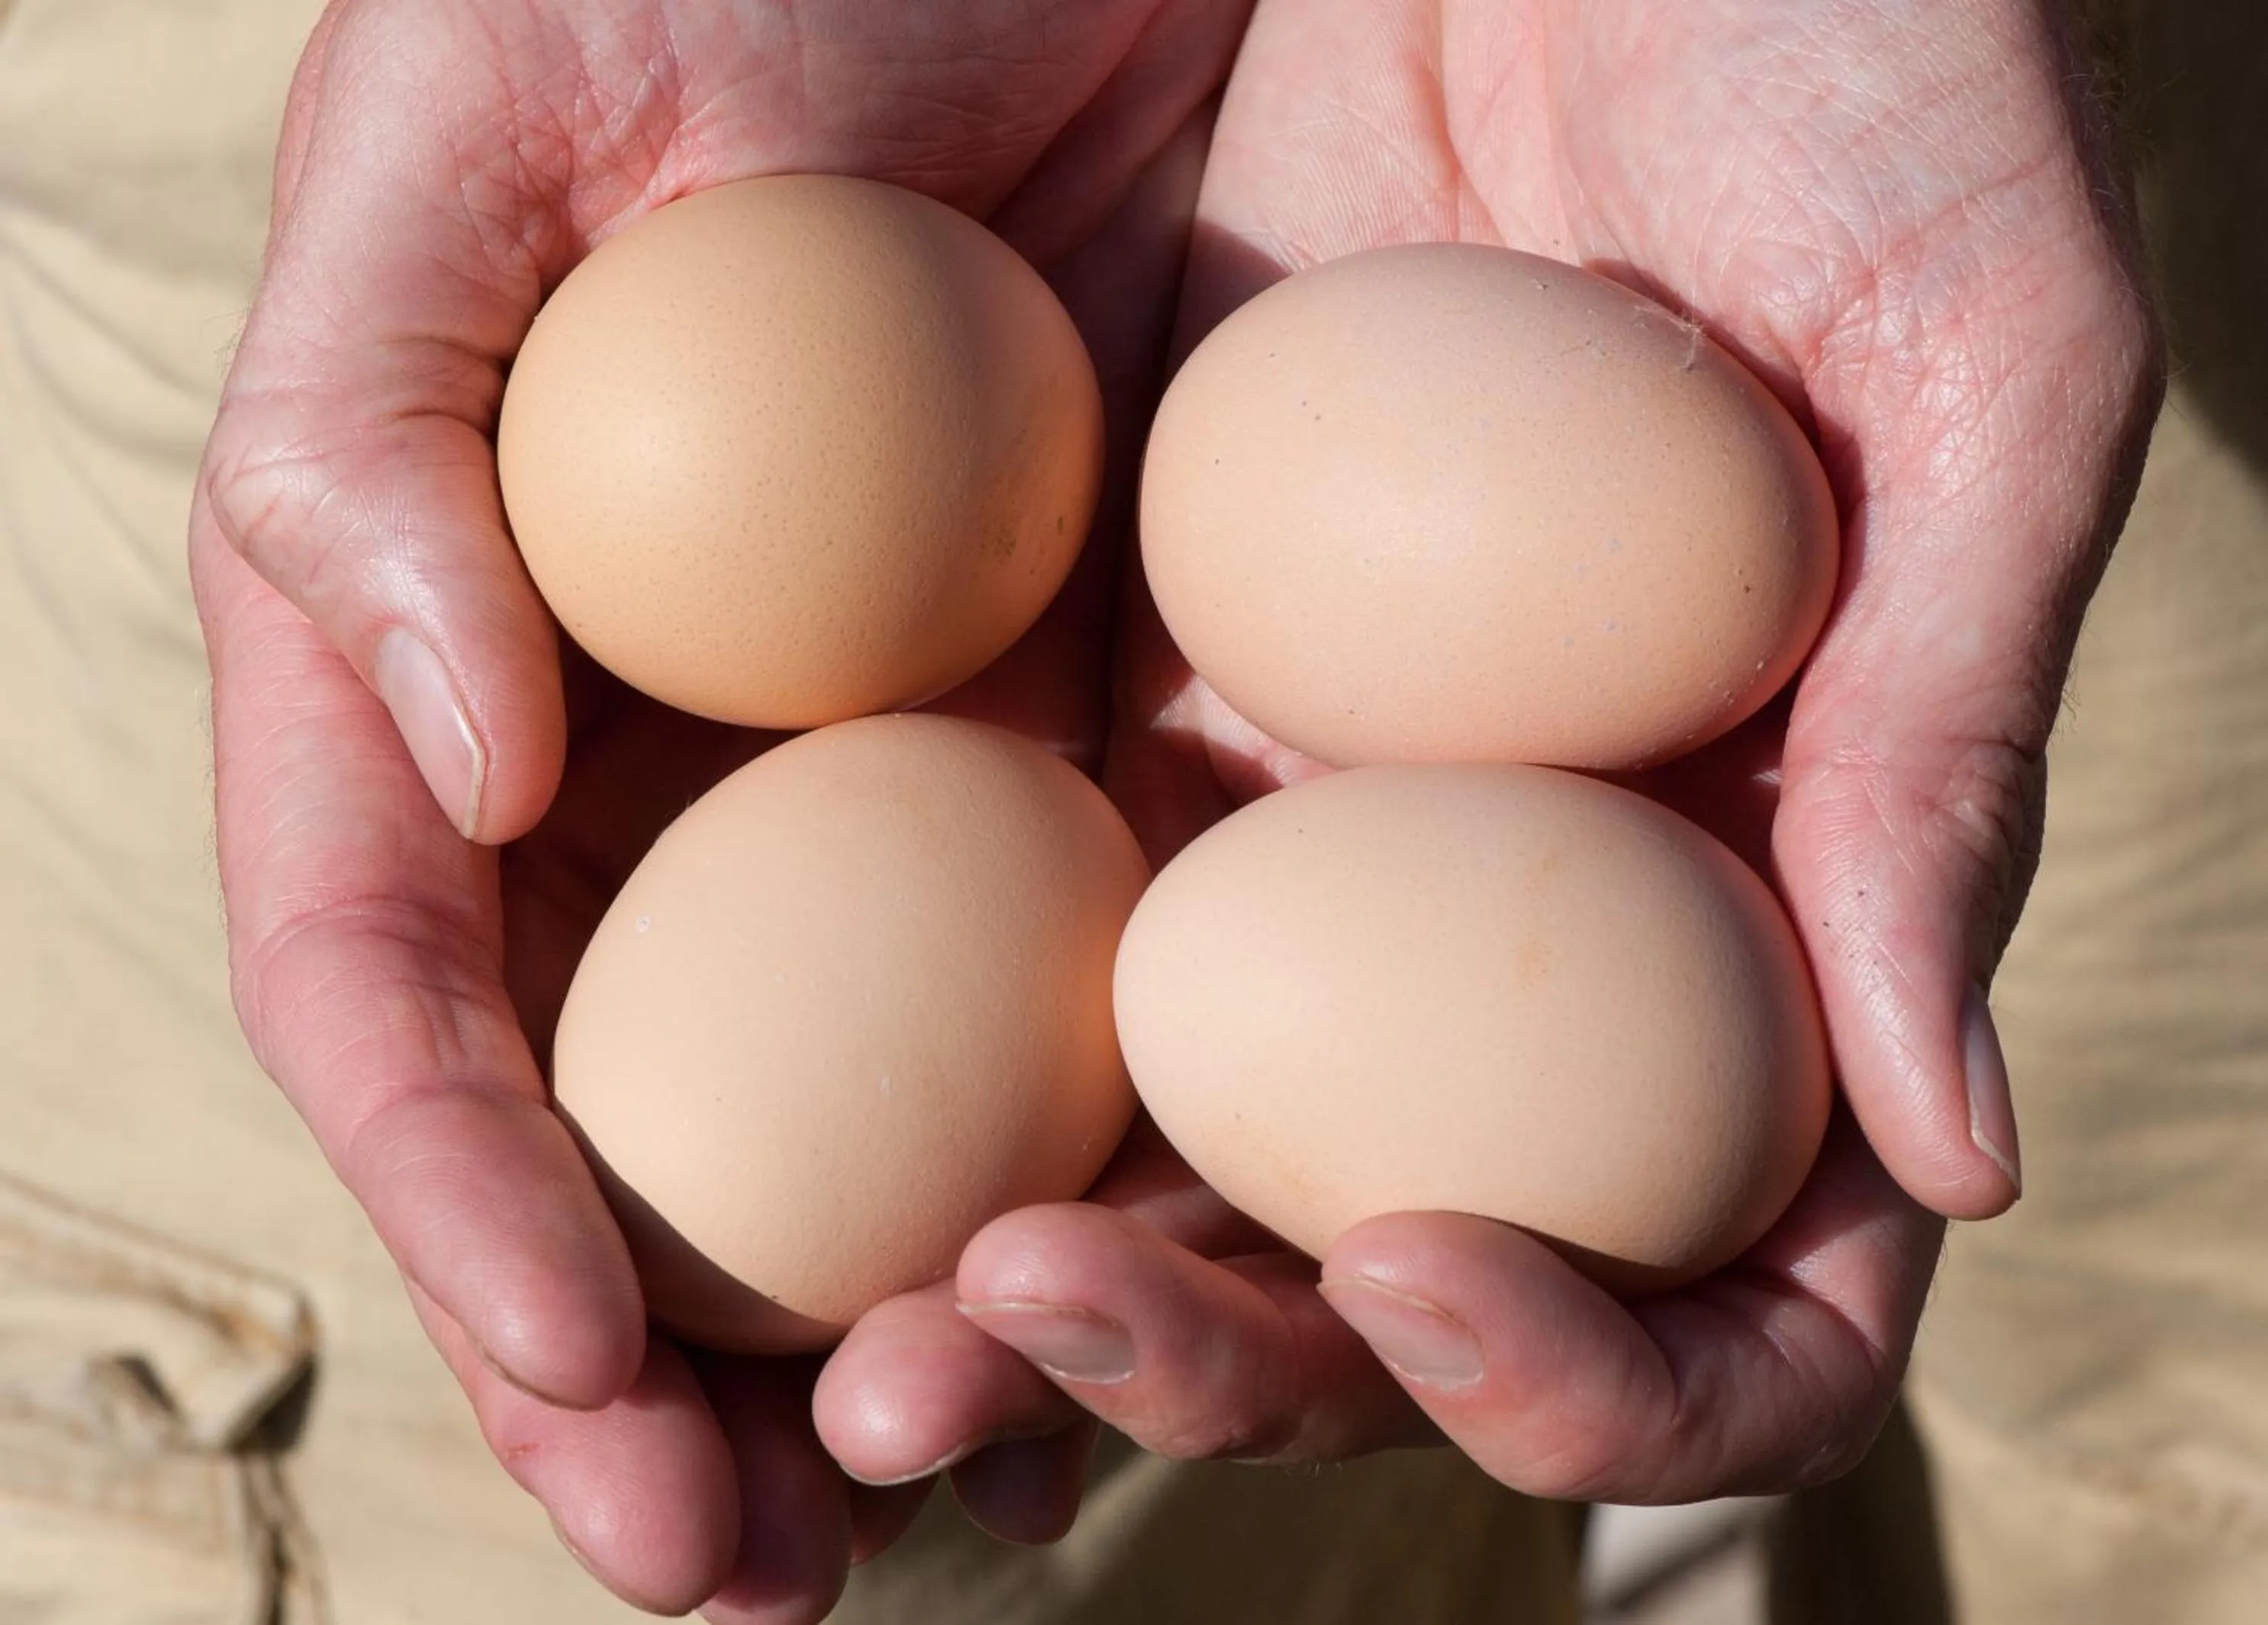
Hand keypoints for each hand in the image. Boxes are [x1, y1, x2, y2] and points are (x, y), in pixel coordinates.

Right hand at [191, 0, 1247, 1614]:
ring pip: (866, 1122)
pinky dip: (1116, 1178)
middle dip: (665, 1369)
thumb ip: (385, 436)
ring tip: (957, 1503)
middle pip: (635, 1120)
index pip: (418, 966)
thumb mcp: (494, 118)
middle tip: (746, 1565)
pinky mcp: (1129, 739)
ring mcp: (911, 772)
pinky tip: (1149, 1304)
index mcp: (490, 639)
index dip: (461, 1189)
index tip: (581, 1364)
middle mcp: (688, 751)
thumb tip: (461, 759)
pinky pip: (1106, 1002)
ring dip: (897, 1335)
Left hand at [823, 0, 2159, 1516]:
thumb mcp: (1973, 364)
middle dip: (1210, 1367)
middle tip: (1024, 1335)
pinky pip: (1002, 914)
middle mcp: (1517, 911)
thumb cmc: (1853, 58)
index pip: (1735, 1271)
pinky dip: (895, 1048)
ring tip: (865, 1330)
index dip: (1602, 1364)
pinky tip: (753, 1102)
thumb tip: (1949, 1147)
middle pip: (1382, 1268)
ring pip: (1172, 1152)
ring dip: (1014, 1281)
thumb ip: (1945, 742)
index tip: (1416, 1271)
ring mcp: (1306, 813)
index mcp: (1758, 893)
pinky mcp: (1123, 672)